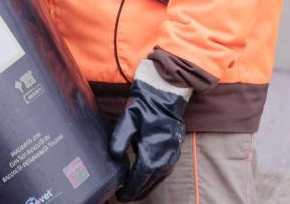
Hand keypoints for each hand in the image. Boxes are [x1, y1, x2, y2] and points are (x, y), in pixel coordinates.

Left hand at [108, 60, 190, 200]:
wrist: (164, 95)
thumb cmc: (144, 107)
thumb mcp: (127, 121)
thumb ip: (119, 141)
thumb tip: (115, 158)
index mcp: (151, 154)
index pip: (139, 180)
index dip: (129, 191)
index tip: (120, 197)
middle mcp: (164, 160)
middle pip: (149, 184)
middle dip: (136, 192)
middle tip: (124, 196)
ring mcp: (172, 157)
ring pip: (158, 180)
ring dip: (145, 187)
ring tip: (133, 191)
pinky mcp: (174, 152)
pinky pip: (164, 172)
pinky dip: (154, 178)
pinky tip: (146, 178)